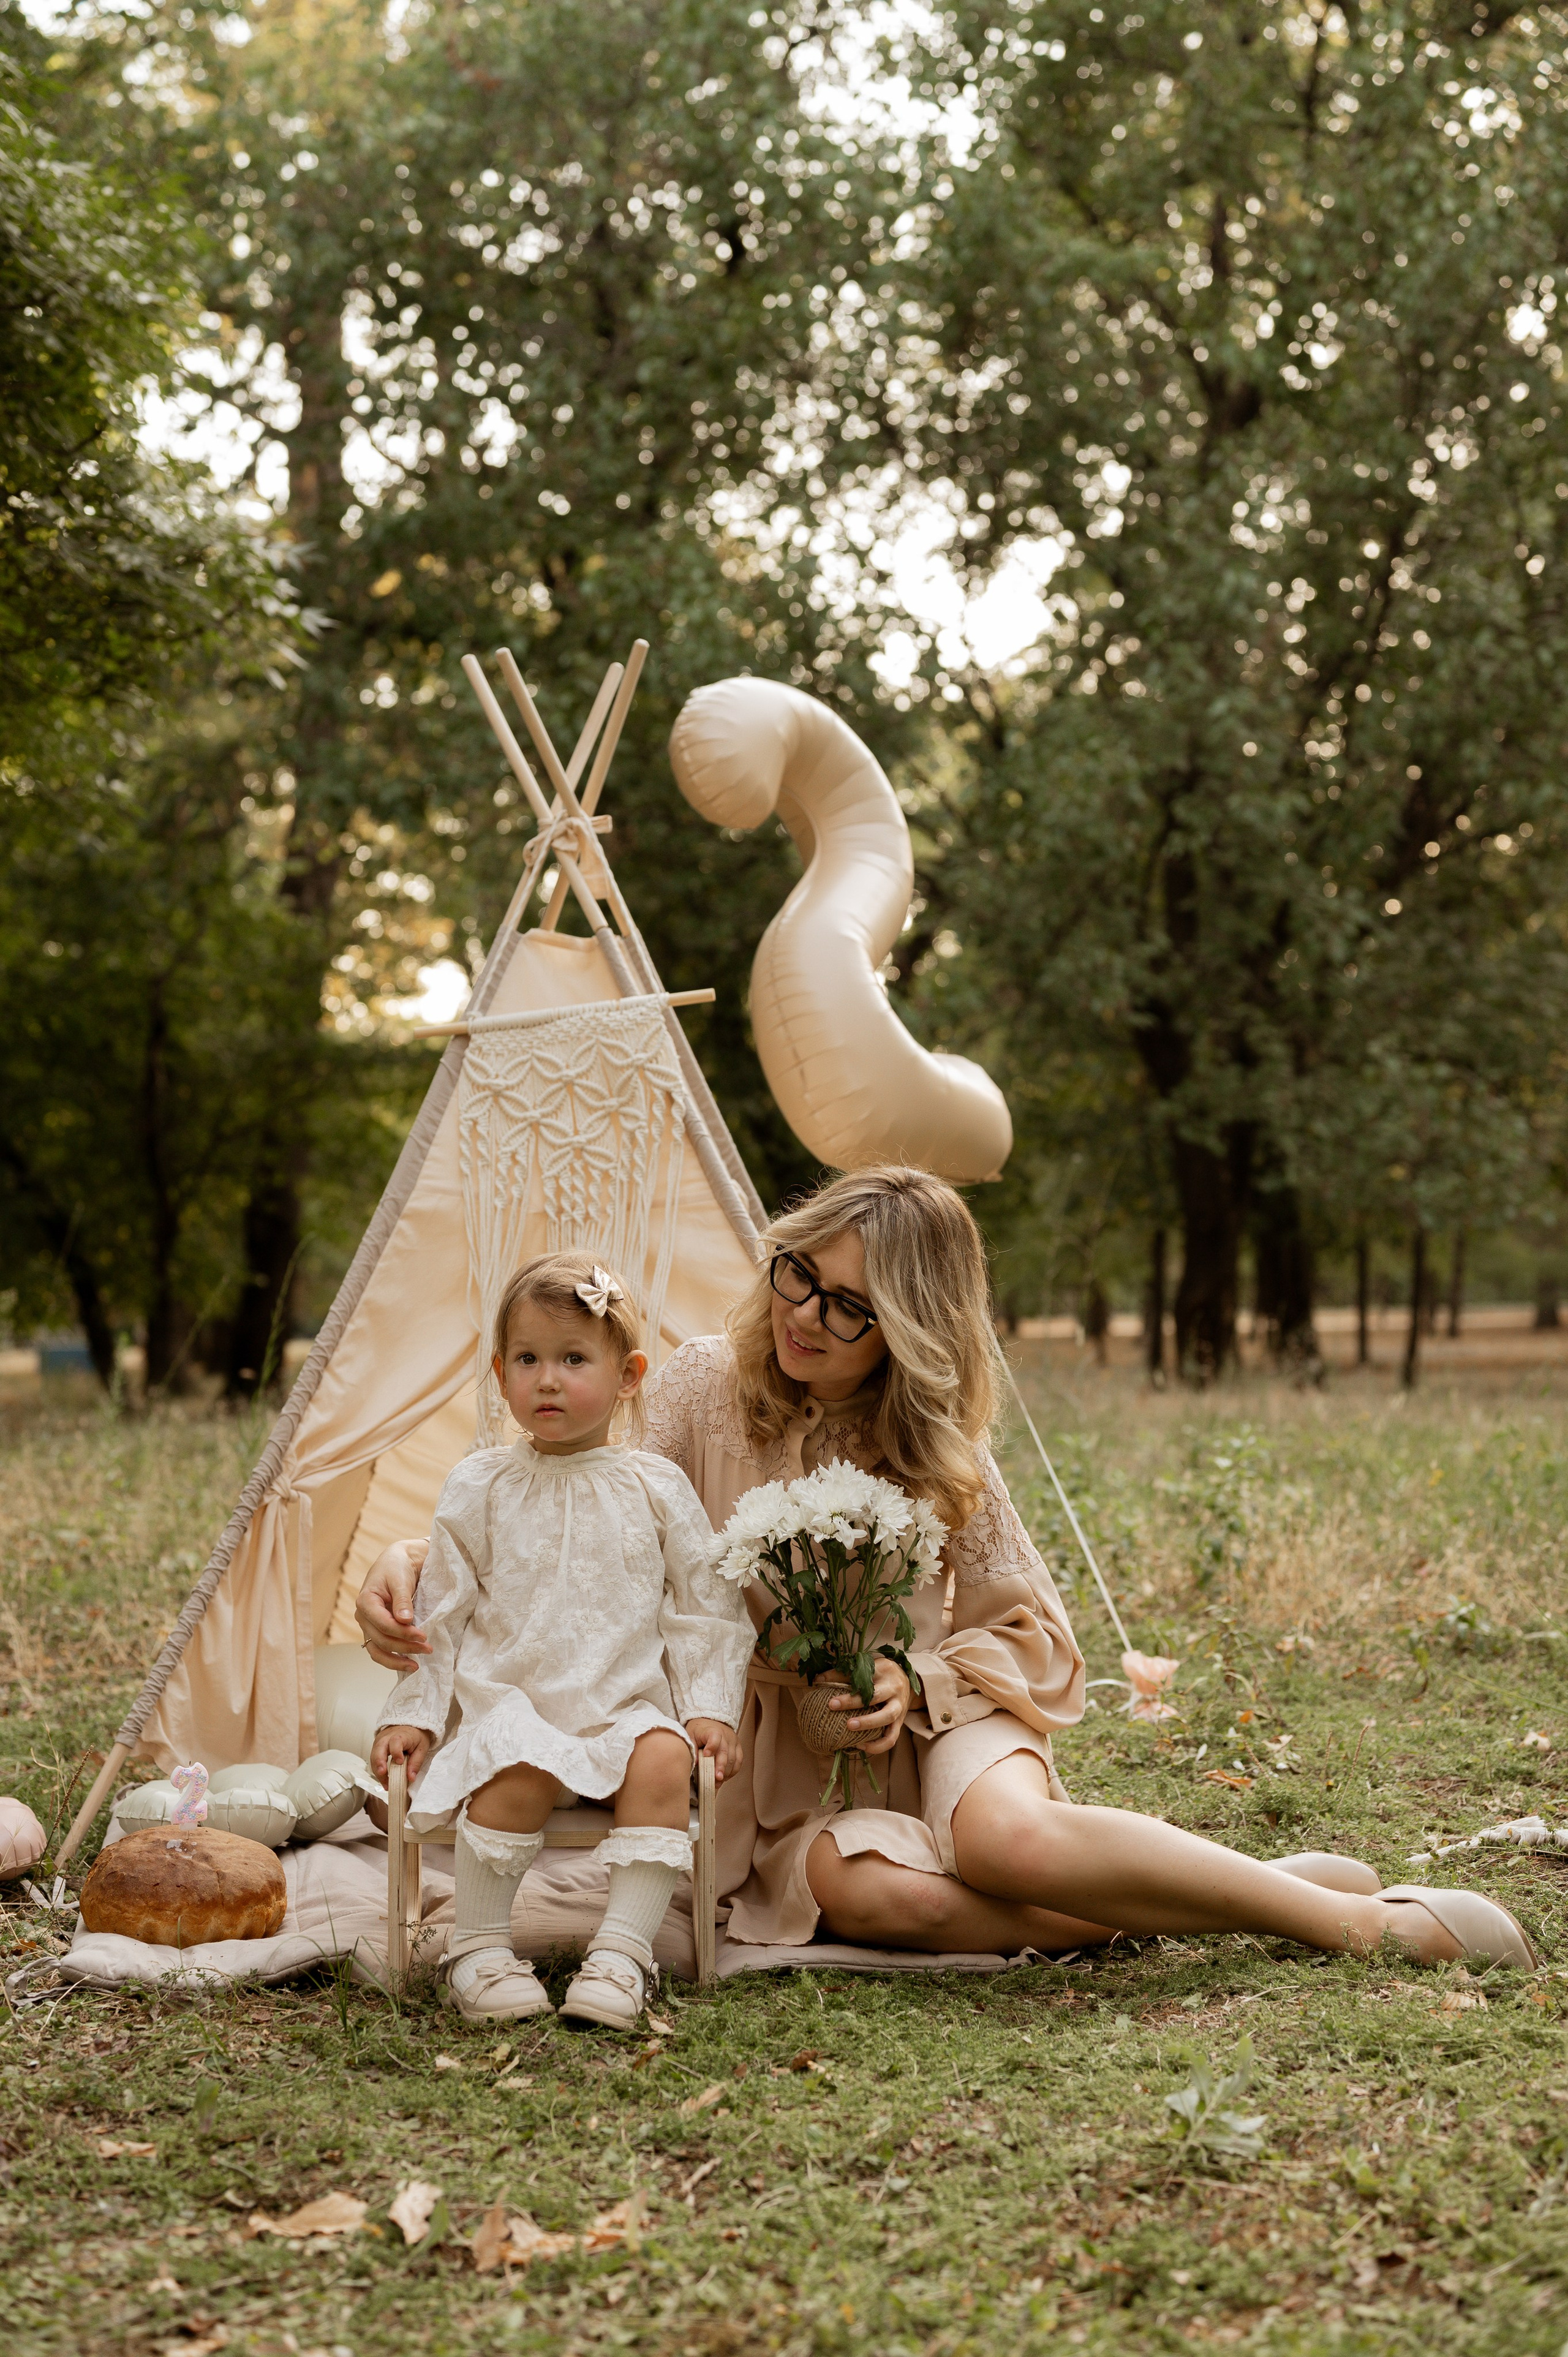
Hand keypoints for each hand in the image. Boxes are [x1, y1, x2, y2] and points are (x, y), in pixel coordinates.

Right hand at [354, 1539, 430, 1670]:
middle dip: (405, 1647)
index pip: (383, 1624)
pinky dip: (392, 1659)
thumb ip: (402, 1599)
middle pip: (381, 1640)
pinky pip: (380, 1650)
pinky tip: (408, 1664)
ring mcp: (368, 1626)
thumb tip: (405, 1621)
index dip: (403, 1633)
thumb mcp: (400, 1579)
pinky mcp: (376, 1631)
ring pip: (377, 1651)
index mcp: (365, 1601)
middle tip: (428, 1648)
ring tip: (417, 1666)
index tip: (423, 1635)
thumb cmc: (397, 1567)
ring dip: (397, 1660)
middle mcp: (363, 1616)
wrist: (397, 1563)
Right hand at [370, 1724, 432, 1785]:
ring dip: (378, 1772)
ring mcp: (379, 1742)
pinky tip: (384, 1779)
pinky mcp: (376, 1747)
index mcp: (400, 1735)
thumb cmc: (415, 1736)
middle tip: (384, 1776)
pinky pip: (373, 1760)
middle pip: (379, 1750)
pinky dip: (377, 1770)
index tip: (400, 1762)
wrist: (408, 1727)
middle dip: (379, 1764)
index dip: (396, 1752)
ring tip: (386, 1784)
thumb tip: (411, 1777)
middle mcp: (386, 1738)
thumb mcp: (421, 1748)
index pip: (395, 1742)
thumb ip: (416, 1763)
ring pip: (373, 1757)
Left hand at [685, 1718, 742, 1784]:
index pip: (714, 1738)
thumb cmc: (699, 1730)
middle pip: (725, 1752)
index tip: (706, 1755)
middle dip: (721, 1766)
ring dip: (727, 1772)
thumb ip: (693, 1748)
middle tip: (717, 1778)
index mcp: (712, 1731)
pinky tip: (725, 1778)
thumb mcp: (691, 1735)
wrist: (711, 1720)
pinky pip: (739, 1761)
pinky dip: (733, 1771)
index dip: (711, 1747)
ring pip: (734, 1758)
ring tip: (718, 1782)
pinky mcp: (738, 1747)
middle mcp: (725, 1735)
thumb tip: (695, 1763)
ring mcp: (733, 1741)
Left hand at [827, 1659, 911, 1756]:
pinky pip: (891, 1738)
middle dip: (853, 1702)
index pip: (863, 1674)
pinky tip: (860, 1745)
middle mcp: (893, 1688)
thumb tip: (818, 1681)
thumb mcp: (867, 1668)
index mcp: (883, 1671)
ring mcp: (899, 1706)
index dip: (843, 1679)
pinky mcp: (900, 1722)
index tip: (823, 1683)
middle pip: (875, 1696)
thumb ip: (844, 1674)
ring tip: (849, 1727)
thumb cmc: (881, 1675)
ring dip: (867, 1723)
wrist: (907, 1682)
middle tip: (832, 1705)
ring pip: (887, 1717)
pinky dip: (877, 1745)